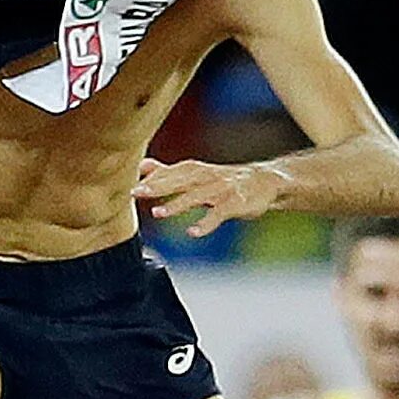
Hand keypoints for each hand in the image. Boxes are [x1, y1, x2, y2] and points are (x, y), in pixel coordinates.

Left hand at [133, 158, 281, 237]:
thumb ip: (168, 173)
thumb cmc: (224, 180)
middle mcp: (208, 176)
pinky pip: (220, 214)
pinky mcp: (236, 203)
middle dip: (158, 186)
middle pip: (180, 180)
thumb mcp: (196, 174)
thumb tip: (142, 166)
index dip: (153, 178)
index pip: (172, 171)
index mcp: (196, 169)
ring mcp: (223, 189)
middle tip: (136, 192)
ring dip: (178, 203)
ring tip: (158, 212)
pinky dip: (206, 223)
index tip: (132, 184)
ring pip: (198, 195)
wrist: (265, 182)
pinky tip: (192, 232)